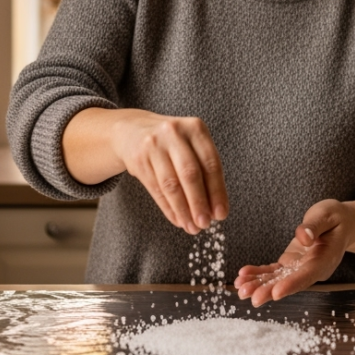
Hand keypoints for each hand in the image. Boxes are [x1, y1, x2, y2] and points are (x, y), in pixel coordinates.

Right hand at [110, 111, 228, 234]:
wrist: (133, 131)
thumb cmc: (172, 143)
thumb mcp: (191, 146)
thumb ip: (205, 172)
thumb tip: (214, 209)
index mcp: (195, 128)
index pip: (210, 163)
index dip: (217, 191)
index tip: (221, 214)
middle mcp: (174, 133)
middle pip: (190, 174)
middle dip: (199, 203)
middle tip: (205, 224)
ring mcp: (153, 145)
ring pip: (171, 184)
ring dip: (183, 210)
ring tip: (192, 227)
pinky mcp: (138, 160)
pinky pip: (156, 189)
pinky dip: (168, 208)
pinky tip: (177, 220)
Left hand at [234, 199, 354, 306]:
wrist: (340, 224)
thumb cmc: (335, 218)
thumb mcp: (326, 216)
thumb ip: (314, 227)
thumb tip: (303, 238)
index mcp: (325, 260)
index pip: (307, 275)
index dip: (292, 284)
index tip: (276, 292)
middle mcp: (312, 269)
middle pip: (290, 283)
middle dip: (269, 290)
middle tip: (251, 297)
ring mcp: (300, 268)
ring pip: (278, 280)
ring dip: (259, 285)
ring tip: (240, 290)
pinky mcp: (291, 264)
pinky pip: (274, 271)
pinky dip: (259, 274)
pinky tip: (243, 276)